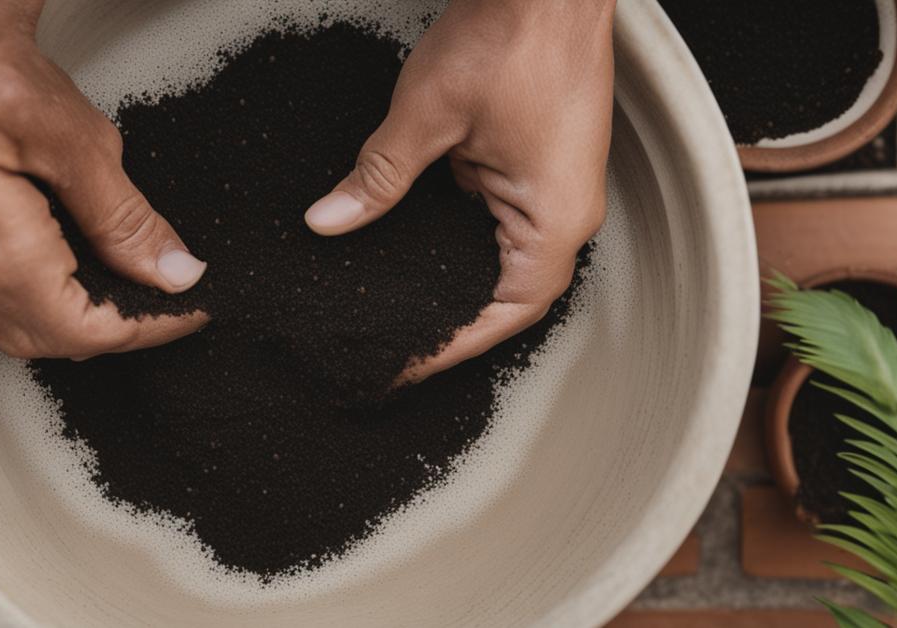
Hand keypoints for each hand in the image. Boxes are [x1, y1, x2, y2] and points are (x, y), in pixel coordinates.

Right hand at [0, 0, 206, 358]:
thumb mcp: (59, 132)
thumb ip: (121, 212)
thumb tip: (171, 268)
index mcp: (1, 262)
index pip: (95, 332)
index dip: (153, 326)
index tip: (193, 307)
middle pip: (55, 341)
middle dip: (116, 328)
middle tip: (164, 299)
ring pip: (15, 323)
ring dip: (74, 315)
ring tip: (121, 279)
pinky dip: (33, 292)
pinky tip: (55, 256)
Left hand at [304, 0, 613, 383]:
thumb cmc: (512, 34)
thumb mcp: (427, 116)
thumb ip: (378, 177)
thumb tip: (330, 222)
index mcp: (555, 218)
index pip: (508, 311)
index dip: (455, 344)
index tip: (408, 363)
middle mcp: (566, 211)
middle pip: (510, 294)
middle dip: (453, 321)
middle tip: (397, 344)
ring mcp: (557, 186)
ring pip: (505, 258)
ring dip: (458, 282)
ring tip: (401, 306)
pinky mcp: (541, 162)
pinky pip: (503, 220)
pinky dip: (462, 239)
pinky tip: (418, 242)